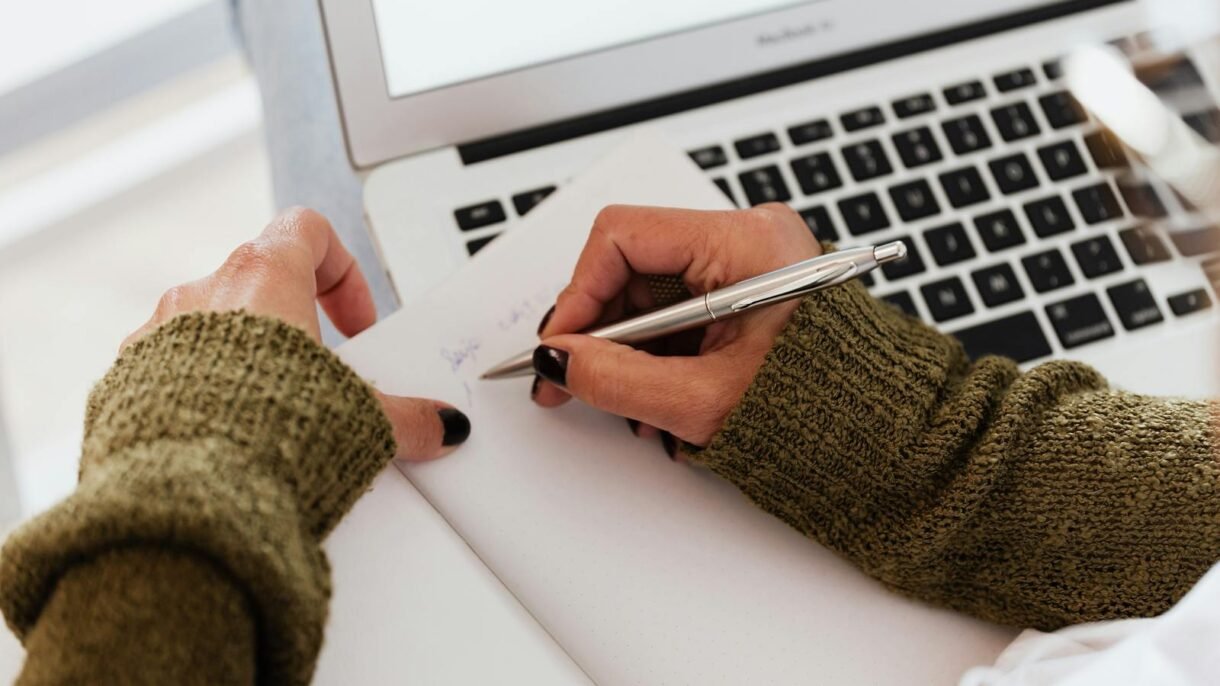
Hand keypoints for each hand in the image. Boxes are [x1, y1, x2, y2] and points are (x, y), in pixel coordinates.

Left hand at [122, 207, 468, 459]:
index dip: (342, 271)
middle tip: (322, 375)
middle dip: (297, 327)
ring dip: (247, 359)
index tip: (354, 324)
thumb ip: (407, 417)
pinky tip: (230, 438)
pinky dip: (204, 391)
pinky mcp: (127, 381)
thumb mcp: (359, 420)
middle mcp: (203, 294)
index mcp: (261, 278)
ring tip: (276, 413)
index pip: (308, 230)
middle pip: (260, 281)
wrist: (184, 495)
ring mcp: (157, 335)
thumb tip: (439, 426)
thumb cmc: (259, 436)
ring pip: (212, 326)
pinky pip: (171, 369)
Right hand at [533, 203, 821, 449]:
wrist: (884, 435)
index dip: (580, 292)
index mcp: (748, 242)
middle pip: (634, 264)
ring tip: (626, 402)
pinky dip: (657, 350)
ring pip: (651, 291)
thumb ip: (617, 378)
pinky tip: (654, 391)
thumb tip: (560, 361)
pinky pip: (679, 307)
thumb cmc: (823, 410)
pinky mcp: (749, 288)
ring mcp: (749, 261)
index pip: (624, 236)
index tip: (560, 344)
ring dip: (626, 347)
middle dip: (600, 328)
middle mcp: (749, 237)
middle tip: (570, 378)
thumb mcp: (702, 399)